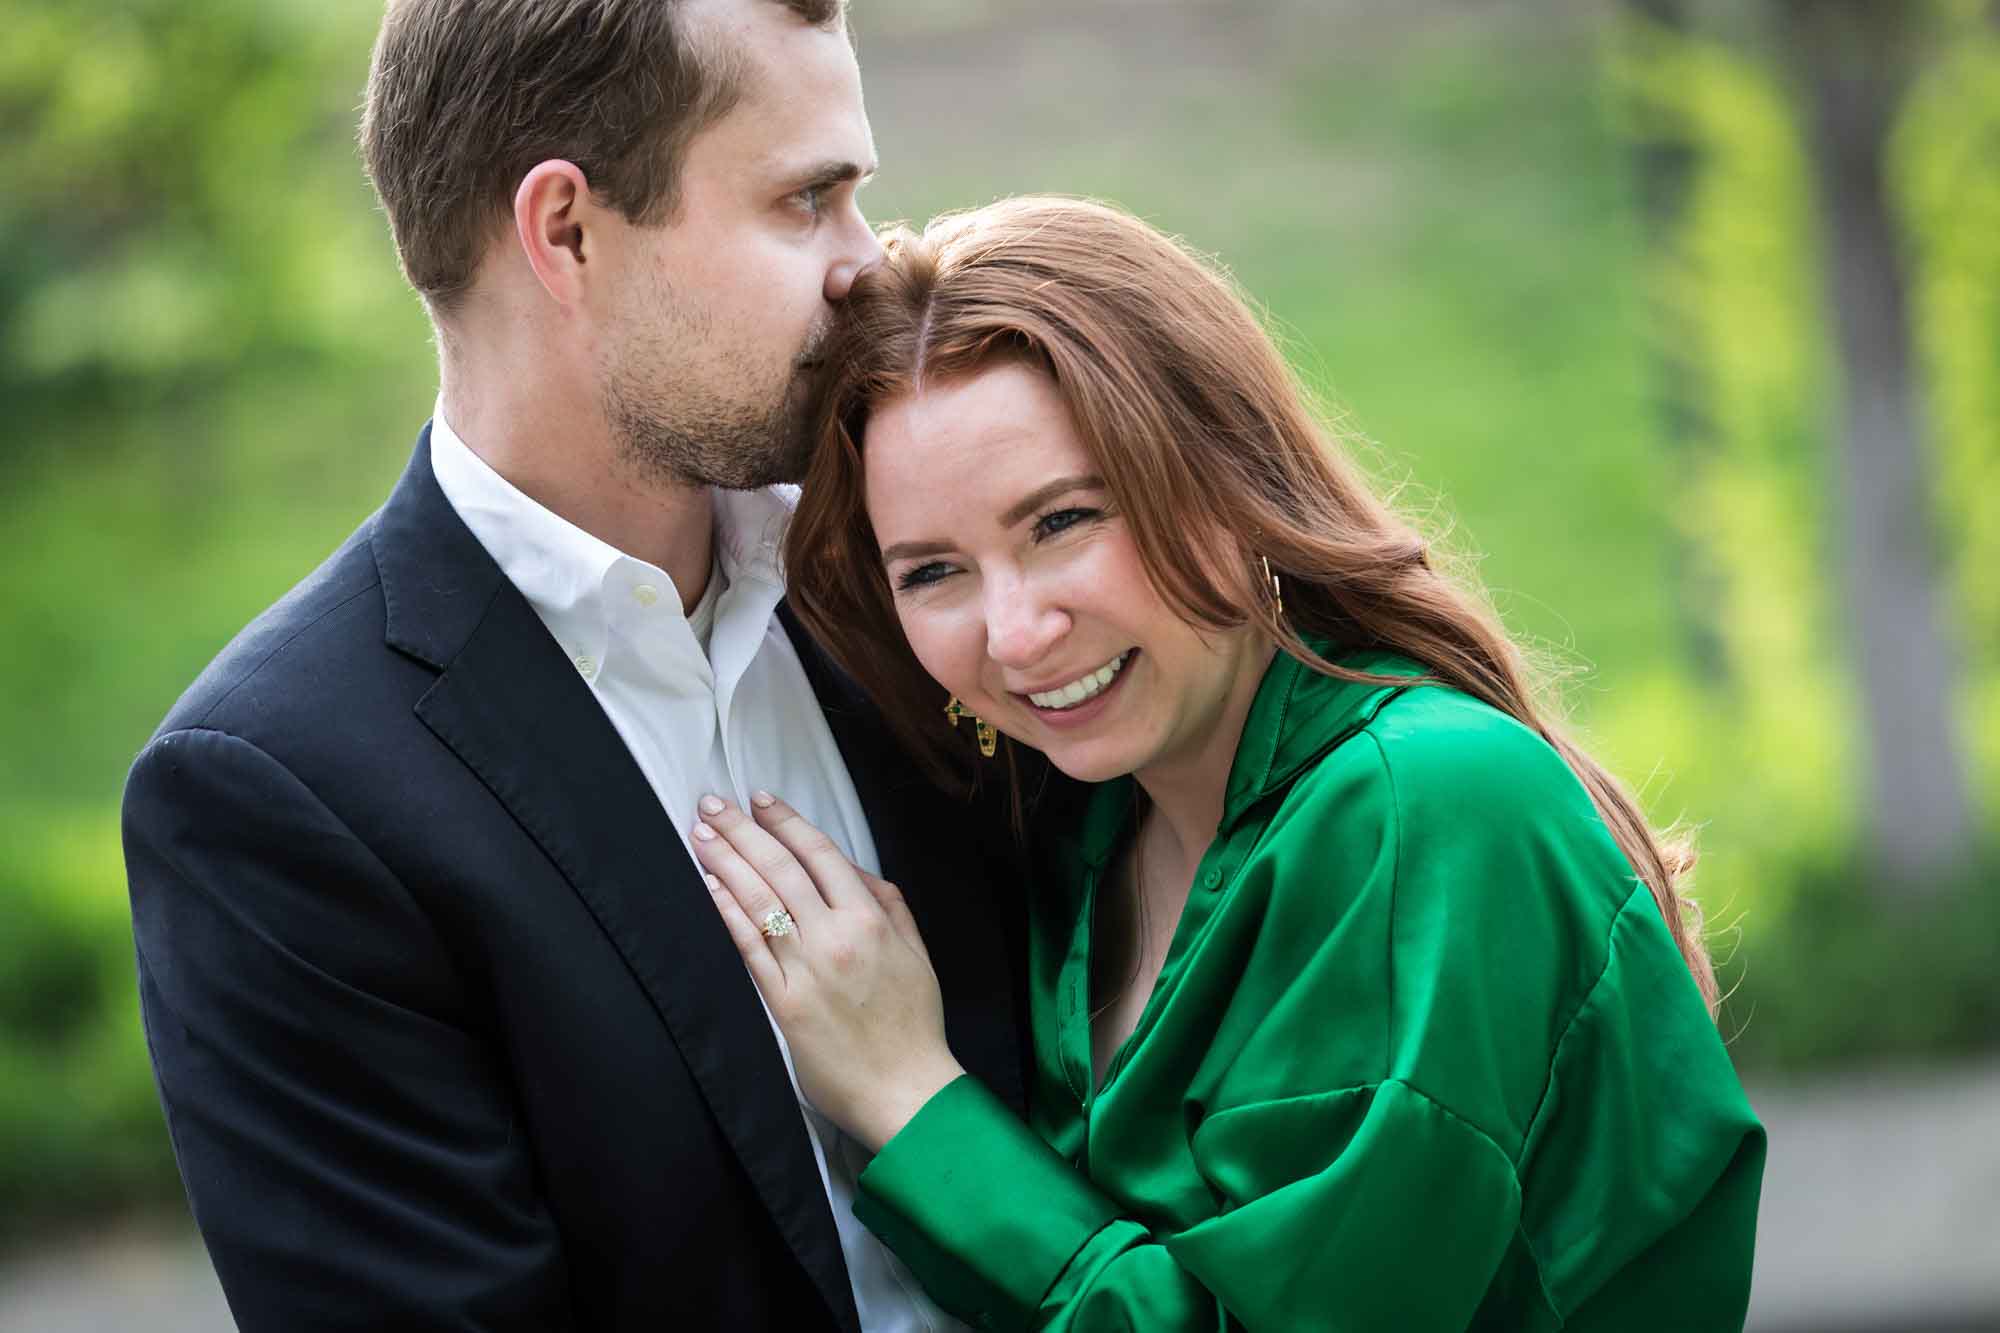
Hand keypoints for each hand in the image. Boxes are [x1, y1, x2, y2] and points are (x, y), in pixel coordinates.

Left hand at [691, 792, 965, 1151]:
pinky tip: (712, 887)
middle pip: (780, 868)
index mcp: (871, 920)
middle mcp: (836, 937)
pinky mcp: (784, 1002)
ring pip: (760, 901)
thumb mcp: (917, 953)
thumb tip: (858, 872)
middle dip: (743, 830)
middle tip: (713, 803)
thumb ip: (890, 906)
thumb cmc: (914, 1025)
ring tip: (702, 834)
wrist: (907, 1090)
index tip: (760, 799)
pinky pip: (750, 948)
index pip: (820, 855)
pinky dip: (729, 913)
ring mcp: (806, 969)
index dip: (786, 821)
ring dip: (727, 862)